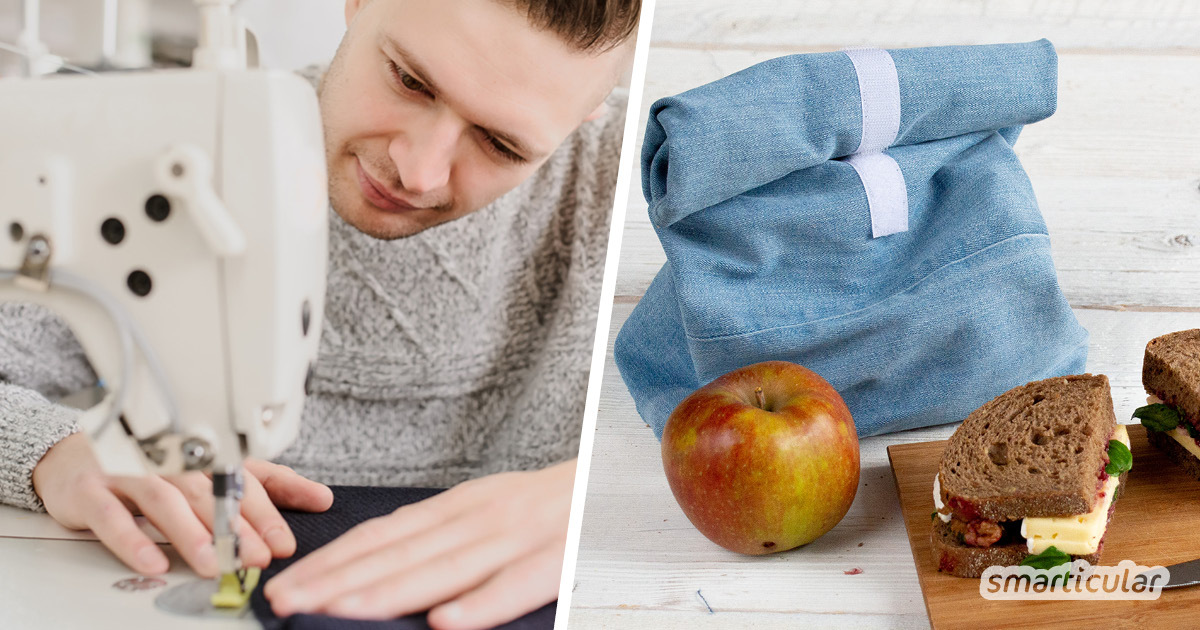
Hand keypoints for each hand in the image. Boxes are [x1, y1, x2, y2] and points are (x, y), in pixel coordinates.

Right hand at [32, 432, 333, 576]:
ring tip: (212, 563)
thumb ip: (269, 483)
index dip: (268, 512)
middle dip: (238, 526)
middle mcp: (171, 461)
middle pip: (211, 492)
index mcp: (205, 456)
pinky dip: (133, 540)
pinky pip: (113, 517)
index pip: (245, 481)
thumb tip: (321, 497)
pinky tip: (154, 562)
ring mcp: (130, 473)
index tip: (286, 542)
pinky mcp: (91, 490)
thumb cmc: (153, 465)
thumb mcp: (215, 469)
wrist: (71, 453)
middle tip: (259, 555)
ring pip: (166, 501)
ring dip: (192, 534)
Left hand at [264, 459, 576, 629]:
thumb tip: (366, 569)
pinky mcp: (558, 560)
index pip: (382, 535)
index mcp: (457, 506)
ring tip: (342, 613)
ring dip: (389, 594)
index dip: (331, 561)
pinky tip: (447, 623)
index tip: (288, 586)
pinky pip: (517, 586)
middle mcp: (480, 517)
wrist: (606, 484)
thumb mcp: (479, 509)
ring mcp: (518, 536)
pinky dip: (482, 604)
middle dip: (339, 582)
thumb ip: (430, 536)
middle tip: (290, 604)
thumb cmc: (538, 508)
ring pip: (445, 569)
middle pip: (401, 554)